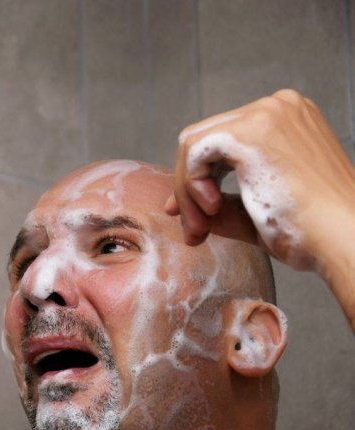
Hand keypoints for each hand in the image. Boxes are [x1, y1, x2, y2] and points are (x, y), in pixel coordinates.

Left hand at [168, 89, 354, 276]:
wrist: (342, 239)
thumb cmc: (311, 230)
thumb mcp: (255, 208)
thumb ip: (218, 201)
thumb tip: (175, 205)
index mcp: (286, 120)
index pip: (221, 140)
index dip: (197, 179)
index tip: (196, 220)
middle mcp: (277, 107)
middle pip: (203, 139)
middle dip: (188, 187)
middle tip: (194, 231)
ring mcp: (265, 114)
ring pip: (193, 144)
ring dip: (187, 191)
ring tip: (202, 227)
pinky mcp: (249, 131)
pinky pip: (194, 151)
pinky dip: (190, 184)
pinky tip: (211, 209)